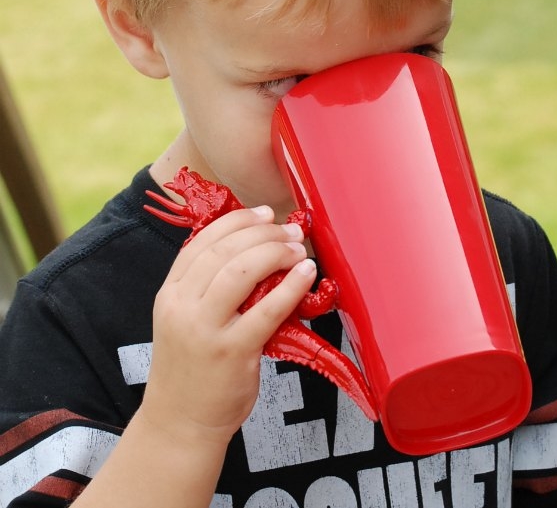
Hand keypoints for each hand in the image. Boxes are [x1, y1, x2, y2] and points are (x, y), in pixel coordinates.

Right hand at [140, 206, 315, 447]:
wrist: (179, 422)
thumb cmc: (190, 366)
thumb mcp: (182, 319)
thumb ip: (205, 286)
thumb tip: (250, 247)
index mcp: (170, 292)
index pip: (202, 240)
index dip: (238, 221)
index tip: (264, 213)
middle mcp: (183, 306)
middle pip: (225, 250)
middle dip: (263, 232)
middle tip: (290, 230)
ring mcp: (206, 330)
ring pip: (242, 271)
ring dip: (276, 252)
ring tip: (298, 249)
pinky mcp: (232, 353)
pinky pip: (268, 310)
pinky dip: (291, 286)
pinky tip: (307, 273)